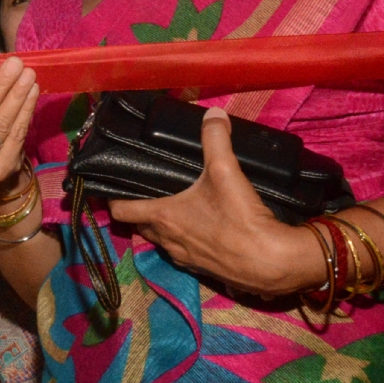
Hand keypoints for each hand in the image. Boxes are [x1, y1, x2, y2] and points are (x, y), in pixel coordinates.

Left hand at [108, 108, 322, 297]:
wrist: (271, 262)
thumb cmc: (239, 218)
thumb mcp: (226, 171)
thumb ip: (216, 139)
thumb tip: (213, 114)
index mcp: (163, 217)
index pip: (121, 210)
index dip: (113, 198)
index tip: (112, 187)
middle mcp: (167, 240)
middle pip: (140, 225)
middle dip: (139, 211)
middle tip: (145, 191)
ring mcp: (184, 257)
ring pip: (161, 240)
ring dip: (161, 226)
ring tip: (171, 206)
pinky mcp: (203, 269)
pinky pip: (182, 251)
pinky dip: (184, 239)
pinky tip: (200, 228)